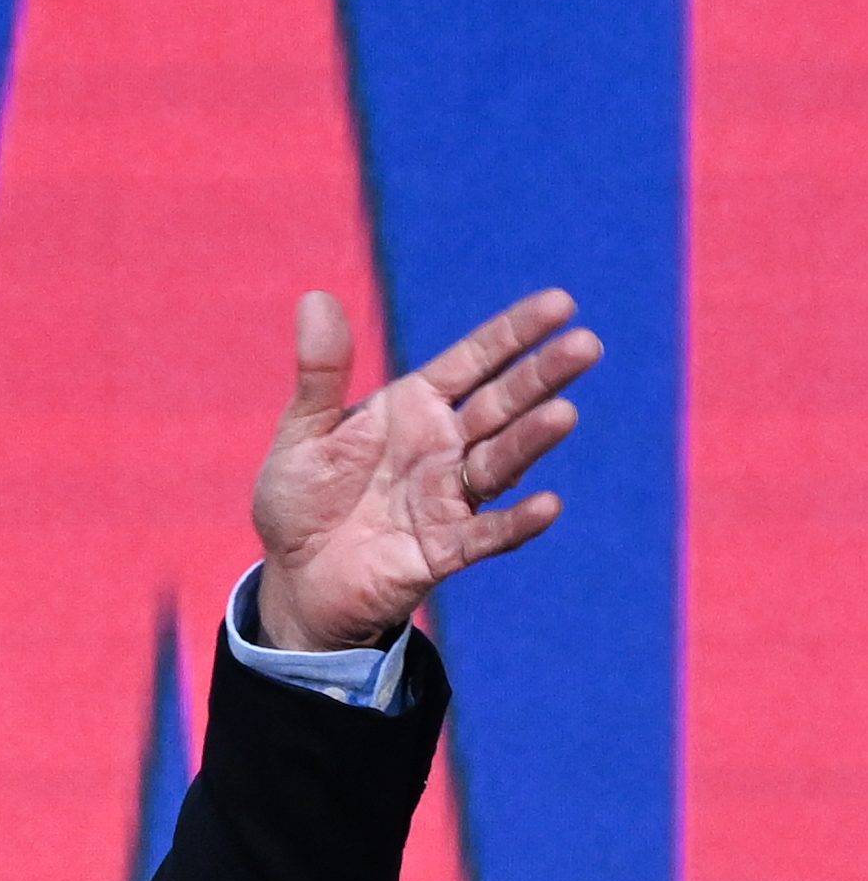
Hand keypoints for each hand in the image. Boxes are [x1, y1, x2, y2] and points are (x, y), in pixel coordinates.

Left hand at [251, 286, 600, 652]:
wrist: (294, 582)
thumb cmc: (301, 501)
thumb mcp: (303, 433)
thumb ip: (319, 374)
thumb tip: (315, 298)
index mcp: (416, 408)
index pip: (476, 361)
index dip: (516, 333)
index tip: (561, 304)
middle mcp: (443, 447)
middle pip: (502, 404)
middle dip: (542, 376)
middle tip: (586, 346)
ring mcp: (447, 498)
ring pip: (500, 462)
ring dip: (532, 440)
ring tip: (563, 415)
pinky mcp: (441, 552)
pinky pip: (484, 536)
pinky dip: (514, 524)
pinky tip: (548, 507)